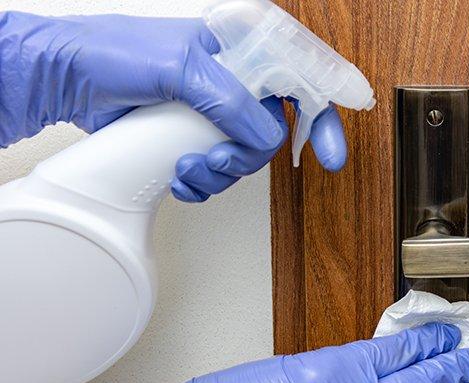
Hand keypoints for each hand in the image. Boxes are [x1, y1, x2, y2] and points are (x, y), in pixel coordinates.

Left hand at [0, 12, 346, 201]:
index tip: (331, 154)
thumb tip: (264, 134)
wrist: (72, 79)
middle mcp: (238, 79)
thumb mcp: (181, 70)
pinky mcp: (199, 137)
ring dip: (222, 172)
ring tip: (191, 165)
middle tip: (223, 159)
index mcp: (245, 47)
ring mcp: (219, 111)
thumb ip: (230, 101)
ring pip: (248, 157)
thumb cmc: (116, 52)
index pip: (305, 80)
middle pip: (276, 131)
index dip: (324, 119)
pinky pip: (221, 170)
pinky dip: (205, 182)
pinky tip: (182, 174)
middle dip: (249, 155)